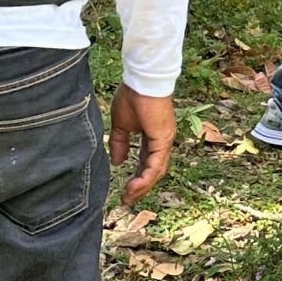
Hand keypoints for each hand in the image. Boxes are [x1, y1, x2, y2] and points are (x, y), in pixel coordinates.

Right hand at [110, 86, 174, 203]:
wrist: (140, 80)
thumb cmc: (132, 97)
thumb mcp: (121, 125)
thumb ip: (119, 143)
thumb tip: (117, 162)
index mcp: (153, 138)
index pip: (146, 163)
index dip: (137, 177)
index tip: (125, 190)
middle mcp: (162, 142)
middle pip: (154, 172)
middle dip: (141, 188)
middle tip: (128, 200)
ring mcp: (165, 141)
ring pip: (156, 171)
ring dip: (143, 187)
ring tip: (129, 197)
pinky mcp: (163, 139)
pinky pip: (155, 164)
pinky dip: (146, 177)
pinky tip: (135, 186)